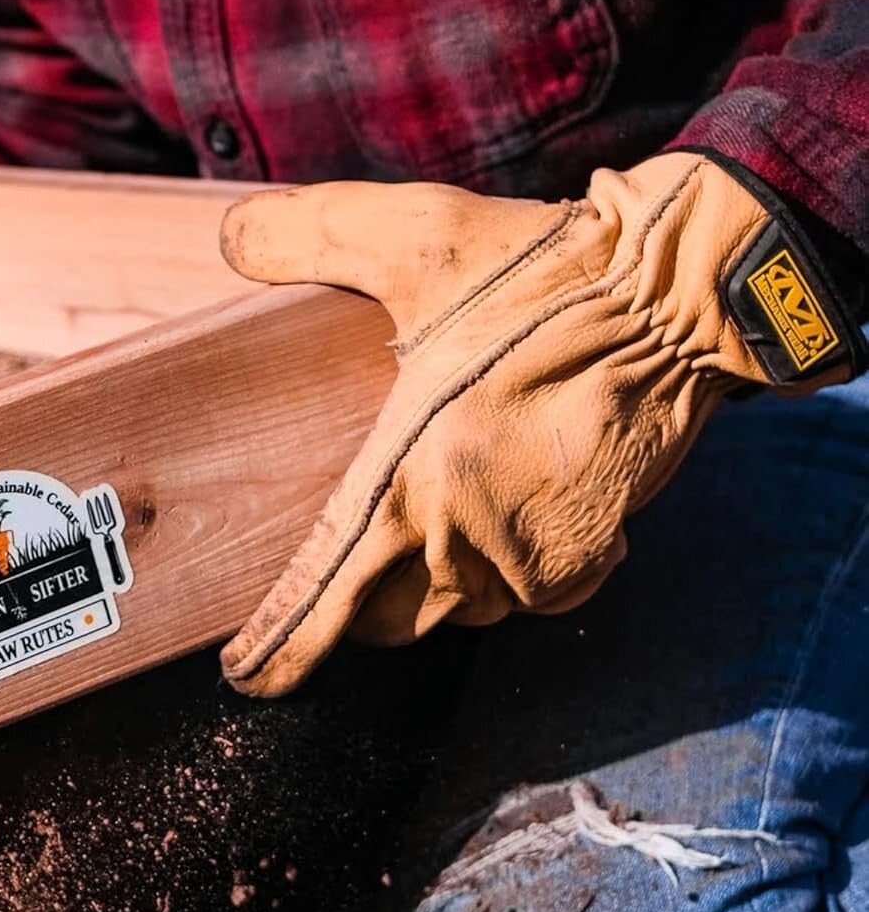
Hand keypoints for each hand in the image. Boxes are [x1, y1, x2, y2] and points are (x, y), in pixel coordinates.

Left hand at [218, 152, 863, 695]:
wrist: (679, 300)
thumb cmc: (546, 274)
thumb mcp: (415, 237)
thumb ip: (309, 233)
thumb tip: (233, 239)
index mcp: (399, 481)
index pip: (316, 599)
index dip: (276, 650)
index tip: (246, 678)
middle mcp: (454, 541)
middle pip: (378, 622)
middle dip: (357, 608)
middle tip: (355, 560)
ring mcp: (521, 563)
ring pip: (449, 612)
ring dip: (432, 585)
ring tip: (436, 526)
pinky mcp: (579, 565)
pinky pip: (520, 597)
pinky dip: (505, 572)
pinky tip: (509, 517)